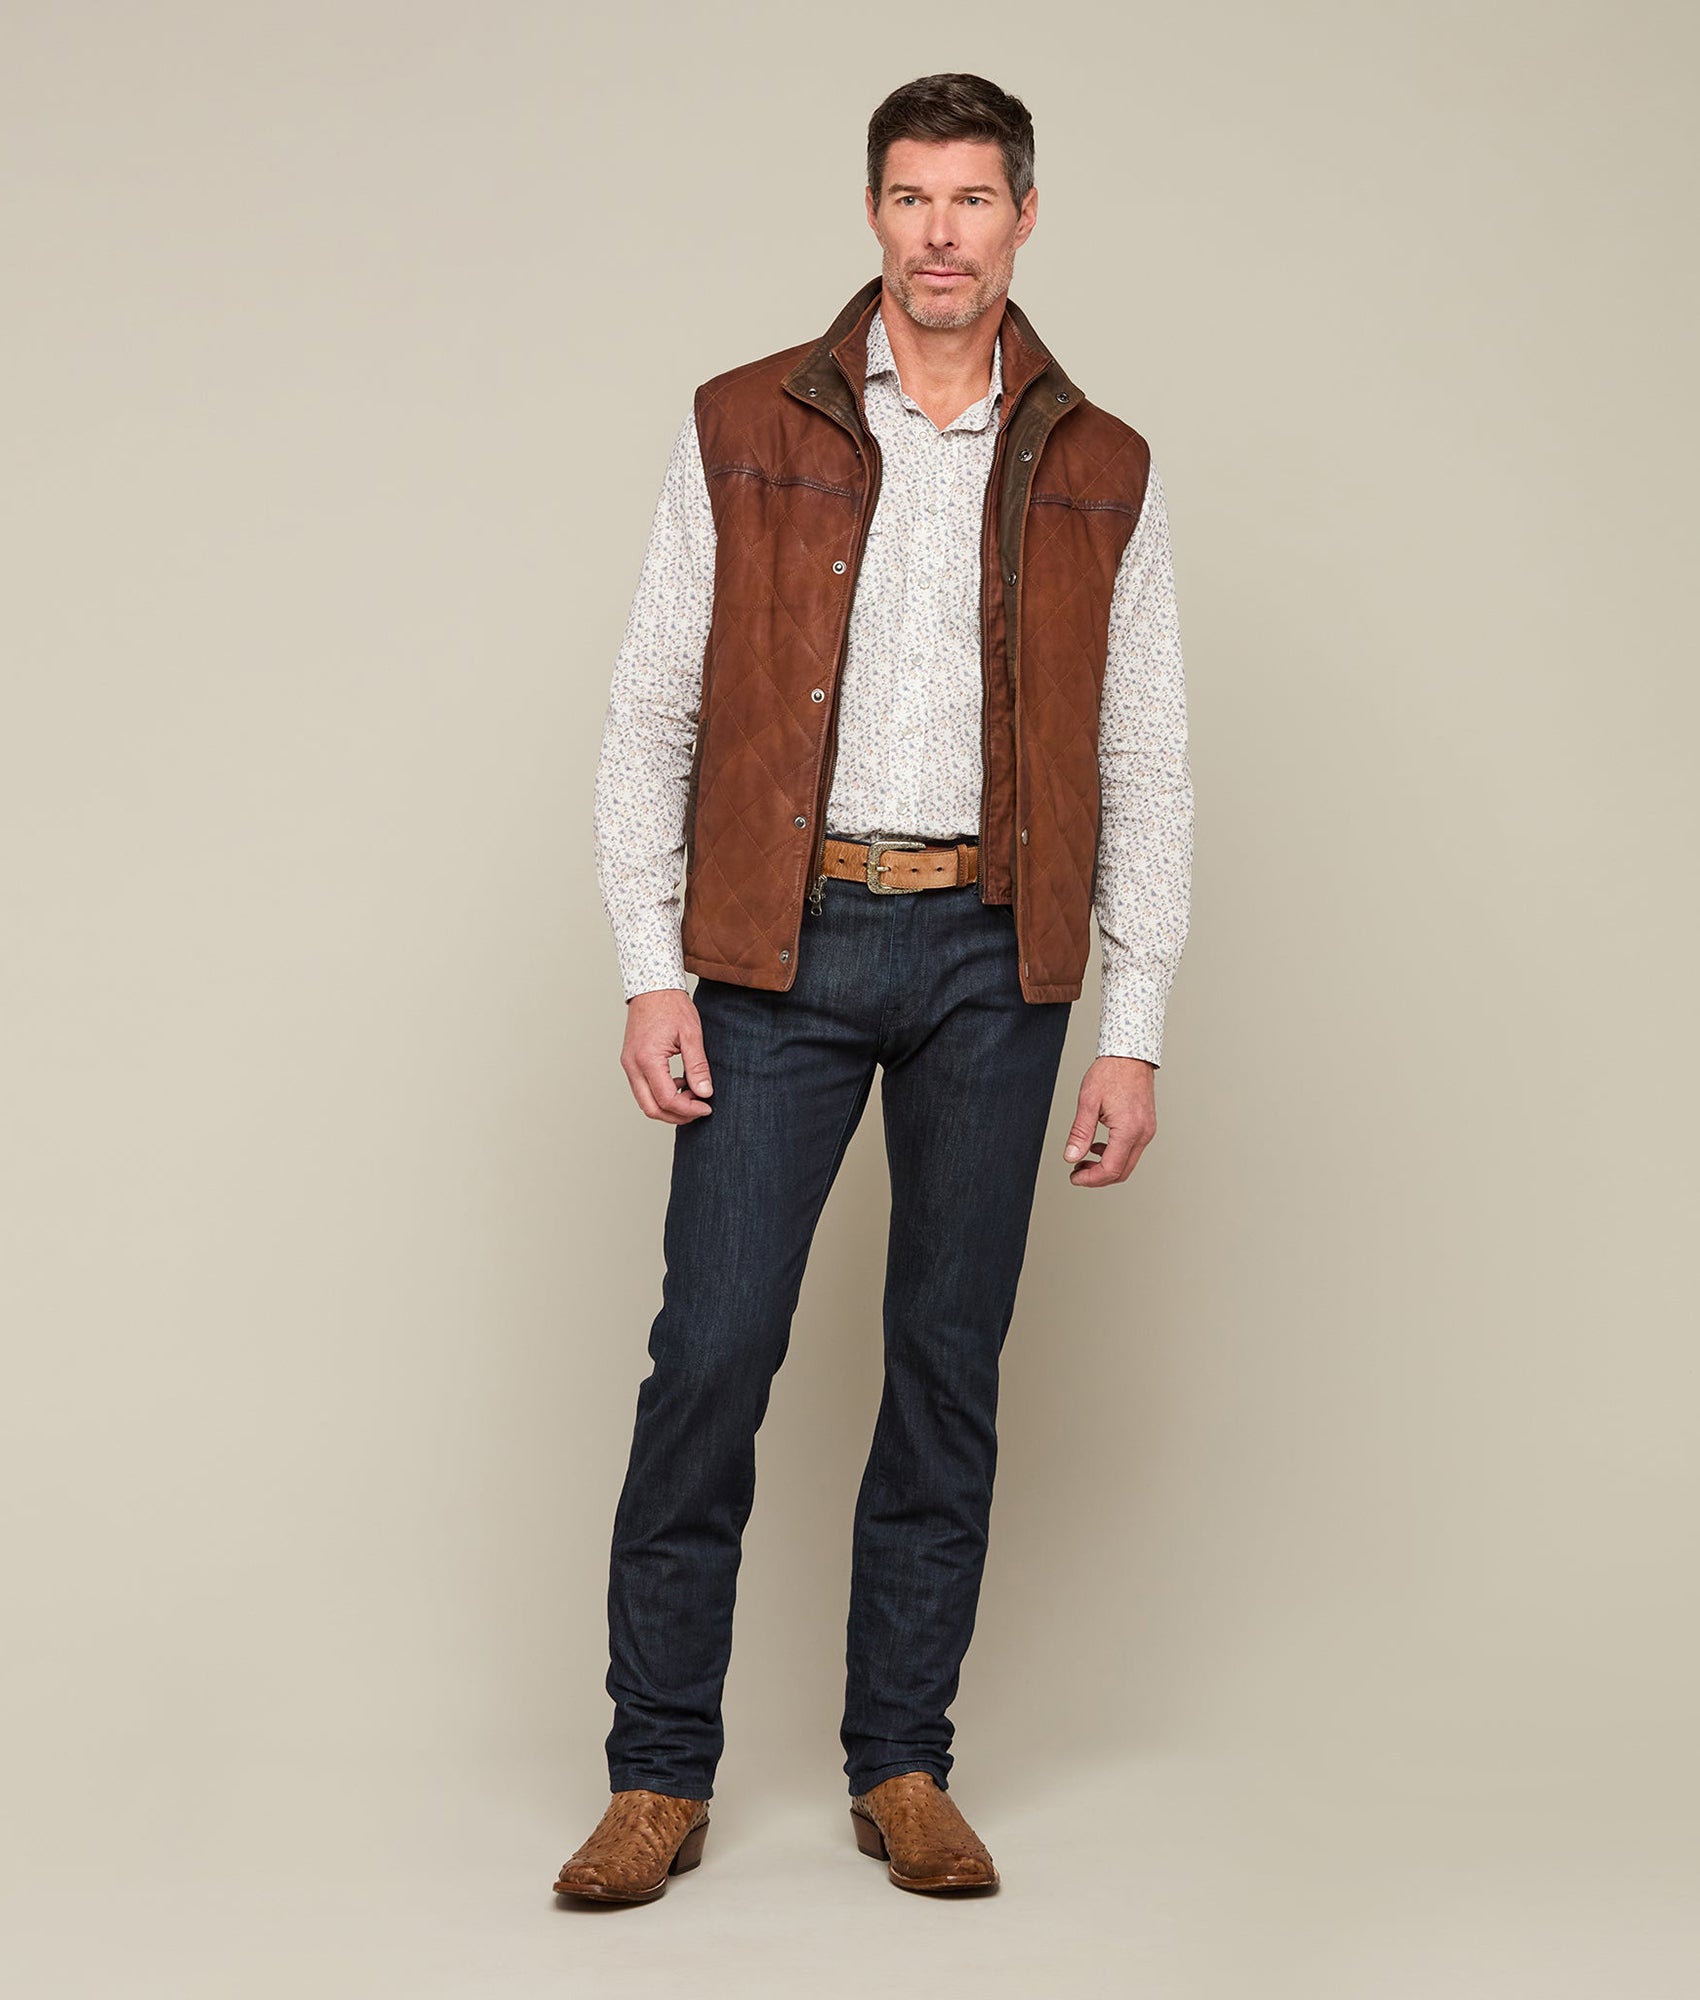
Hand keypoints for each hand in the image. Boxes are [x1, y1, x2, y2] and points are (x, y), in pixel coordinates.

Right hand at [620, 988, 714, 1123]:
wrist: (652, 988)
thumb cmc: (671, 1006)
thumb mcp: (691, 1035)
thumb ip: (698, 1066)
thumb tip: (705, 1092)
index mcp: (647, 1059)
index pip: (666, 1099)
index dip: (688, 1109)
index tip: (706, 1107)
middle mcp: (632, 1065)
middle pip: (651, 1108)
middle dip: (676, 1116)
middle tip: (698, 1109)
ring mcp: (628, 1064)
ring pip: (645, 1102)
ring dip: (668, 1106)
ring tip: (691, 1094)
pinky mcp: (630, 1062)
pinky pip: (642, 1089)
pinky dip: (660, 1095)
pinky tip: (679, 1084)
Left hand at [1062, 1055, 1155, 1186]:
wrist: (1130, 1055)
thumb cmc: (1111, 1072)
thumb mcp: (1088, 1102)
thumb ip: (1080, 1133)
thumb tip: (1071, 1157)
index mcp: (1129, 1130)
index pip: (1110, 1169)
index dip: (1090, 1179)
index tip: (1075, 1177)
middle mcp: (1143, 1133)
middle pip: (1121, 1172)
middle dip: (1097, 1177)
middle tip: (1077, 1172)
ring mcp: (1147, 1130)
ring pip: (1128, 1163)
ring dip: (1106, 1167)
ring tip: (1084, 1159)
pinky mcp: (1146, 1126)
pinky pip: (1132, 1150)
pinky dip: (1114, 1155)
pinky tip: (1098, 1146)